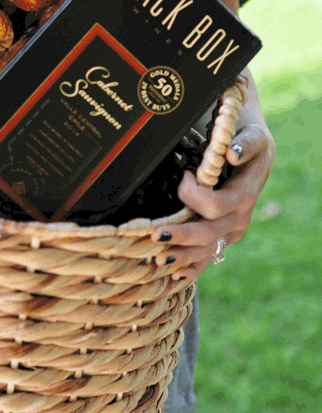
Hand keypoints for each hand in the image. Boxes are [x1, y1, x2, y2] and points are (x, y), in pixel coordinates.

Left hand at [150, 124, 275, 282]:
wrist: (256, 159)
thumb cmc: (249, 144)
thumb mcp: (253, 135)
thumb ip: (244, 143)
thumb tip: (231, 153)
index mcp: (244, 195)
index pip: (215, 205)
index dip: (193, 195)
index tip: (182, 177)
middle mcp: (239, 218)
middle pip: (209, 234)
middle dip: (182, 236)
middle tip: (156, 237)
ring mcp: (232, 232)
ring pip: (208, 251)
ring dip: (183, 258)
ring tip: (159, 260)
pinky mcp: (223, 239)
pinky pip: (208, 258)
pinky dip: (192, 269)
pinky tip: (174, 276)